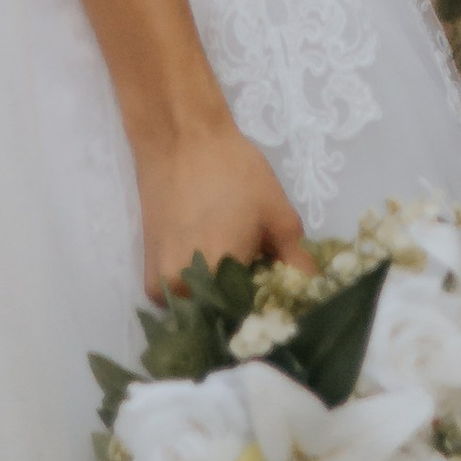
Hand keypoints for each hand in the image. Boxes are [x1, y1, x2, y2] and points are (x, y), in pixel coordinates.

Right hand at [134, 114, 311, 303]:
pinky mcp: (150, 281)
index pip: (254, 320)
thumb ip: (297, 263)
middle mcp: (184, 296)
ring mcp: (162, 291)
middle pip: (226, 320)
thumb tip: (309, 294)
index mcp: (217, 280)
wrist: (180, 139)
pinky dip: (202, 293)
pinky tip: (216, 265)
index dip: (273, 311)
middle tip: (264, 278)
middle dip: (248, 308)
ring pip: (204, 313)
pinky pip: (184, 303)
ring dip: (224, 302)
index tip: (284, 297)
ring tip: (241, 268)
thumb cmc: (233, 173)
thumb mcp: (278, 216)